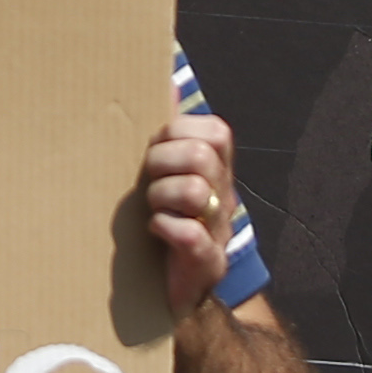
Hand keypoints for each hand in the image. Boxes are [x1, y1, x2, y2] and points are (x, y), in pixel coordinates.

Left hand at [141, 113, 242, 319]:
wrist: (178, 292)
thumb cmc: (164, 222)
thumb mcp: (166, 173)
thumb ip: (168, 132)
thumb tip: (166, 79)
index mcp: (217, 170)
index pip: (215, 131)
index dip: (179, 132)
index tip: (156, 147)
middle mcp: (224, 196)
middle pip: (200, 156)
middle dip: (161, 162)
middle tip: (147, 181)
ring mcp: (219, 230)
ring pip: (194, 191)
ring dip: (161, 197)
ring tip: (151, 209)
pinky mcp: (207, 263)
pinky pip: (192, 235)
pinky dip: (166, 229)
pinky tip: (155, 231)